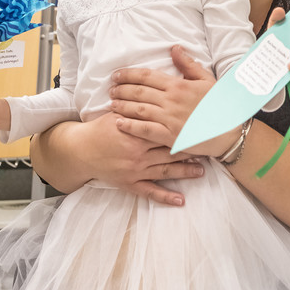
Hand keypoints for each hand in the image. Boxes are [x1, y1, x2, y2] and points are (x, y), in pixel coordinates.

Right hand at [40, 111, 204, 206]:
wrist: (81, 151)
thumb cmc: (101, 129)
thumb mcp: (118, 112)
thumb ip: (137, 104)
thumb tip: (155, 89)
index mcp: (136, 132)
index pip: (165, 130)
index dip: (184, 129)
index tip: (200, 127)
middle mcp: (138, 153)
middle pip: (169, 151)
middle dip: (189, 150)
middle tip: (208, 148)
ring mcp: (135, 171)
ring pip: (165, 171)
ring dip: (184, 171)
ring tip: (202, 170)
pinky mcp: (130, 184)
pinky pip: (150, 192)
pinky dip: (166, 197)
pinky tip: (181, 200)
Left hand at [109, 47, 239, 157]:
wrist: (229, 130)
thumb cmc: (219, 104)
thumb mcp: (206, 79)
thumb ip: (188, 64)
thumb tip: (174, 48)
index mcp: (178, 85)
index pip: (147, 76)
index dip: (129, 75)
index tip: (117, 75)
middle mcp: (171, 100)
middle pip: (138, 92)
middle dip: (121, 90)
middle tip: (110, 89)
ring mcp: (169, 118)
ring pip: (138, 110)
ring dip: (122, 106)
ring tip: (111, 104)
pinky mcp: (170, 136)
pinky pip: (145, 130)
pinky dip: (130, 126)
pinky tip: (119, 123)